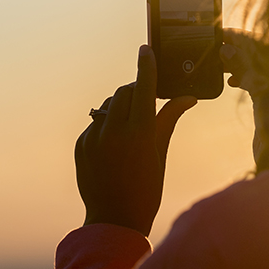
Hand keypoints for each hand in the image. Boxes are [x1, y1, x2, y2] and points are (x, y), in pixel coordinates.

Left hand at [74, 45, 196, 235]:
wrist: (113, 220)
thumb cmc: (146, 189)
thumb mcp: (161, 153)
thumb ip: (169, 120)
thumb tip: (187, 98)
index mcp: (139, 133)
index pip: (143, 87)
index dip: (146, 65)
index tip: (146, 49)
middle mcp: (113, 132)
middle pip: (124, 91)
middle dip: (136, 90)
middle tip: (145, 100)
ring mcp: (93, 138)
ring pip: (108, 105)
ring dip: (120, 107)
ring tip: (130, 129)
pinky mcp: (81, 145)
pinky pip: (95, 123)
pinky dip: (107, 126)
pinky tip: (115, 147)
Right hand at [221, 29, 268, 160]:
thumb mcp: (261, 91)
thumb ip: (244, 68)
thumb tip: (227, 49)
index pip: (257, 43)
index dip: (237, 36)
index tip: (218, 32)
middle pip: (255, 53)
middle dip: (234, 49)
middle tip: (213, 48)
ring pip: (252, 67)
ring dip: (236, 63)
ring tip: (218, 64)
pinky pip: (253, 82)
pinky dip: (241, 78)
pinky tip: (231, 81)